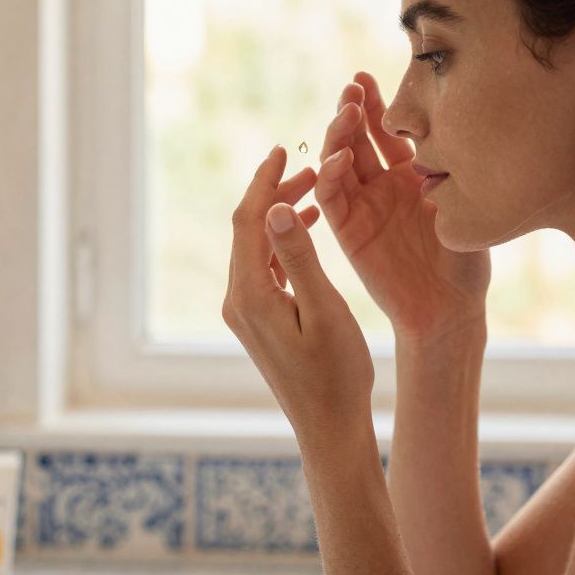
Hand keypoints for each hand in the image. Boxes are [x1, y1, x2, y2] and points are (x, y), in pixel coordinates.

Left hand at [224, 145, 374, 440]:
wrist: (329, 427)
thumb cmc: (336, 374)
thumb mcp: (325, 310)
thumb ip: (300, 257)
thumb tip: (274, 208)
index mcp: (250, 296)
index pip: (248, 222)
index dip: (264, 182)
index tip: (282, 148)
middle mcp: (239, 301)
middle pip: (248, 230)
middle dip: (275, 192)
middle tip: (312, 164)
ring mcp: (246, 312)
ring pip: (257, 247)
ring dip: (281, 216)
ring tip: (317, 189)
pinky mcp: (258, 320)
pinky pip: (265, 267)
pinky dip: (284, 242)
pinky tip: (307, 228)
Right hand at [316, 71, 490, 344]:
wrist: (450, 307)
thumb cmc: (465, 260)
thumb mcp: (463, 199)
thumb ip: (443, 163)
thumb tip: (435, 124)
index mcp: (411, 176)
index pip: (388, 132)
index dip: (376, 105)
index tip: (367, 77)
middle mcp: (382, 188)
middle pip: (358, 140)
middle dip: (352, 111)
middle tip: (352, 88)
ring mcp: (363, 208)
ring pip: (339, 163)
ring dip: (337, 136)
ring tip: (345, 112)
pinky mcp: (348, 233)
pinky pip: (332, 198)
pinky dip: (330, 176)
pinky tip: (339, 157)